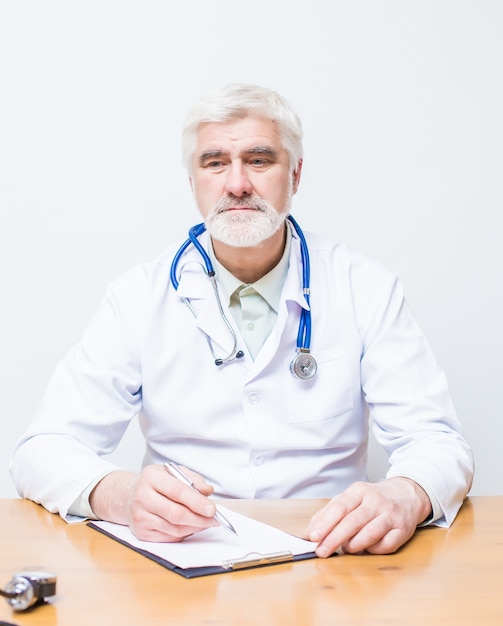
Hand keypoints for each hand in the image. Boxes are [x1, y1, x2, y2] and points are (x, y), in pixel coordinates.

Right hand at [89, 465, 218, 541]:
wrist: (127, 496)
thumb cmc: (154, 483)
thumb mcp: (173, 472)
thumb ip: (193, 479)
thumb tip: (207, 491)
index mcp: (152, 477)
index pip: (177, 491)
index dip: (197, 502)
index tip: (212, 509)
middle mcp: (142, 497)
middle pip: (176, 514)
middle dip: (199, 519)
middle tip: (214, 519)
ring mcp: (140, 517)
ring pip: (174, 528)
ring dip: (194, 527)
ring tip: (205, 522)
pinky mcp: (141, 532)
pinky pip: (169, 537)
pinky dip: (183, 533)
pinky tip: (190, 526)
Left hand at [303, 477, 431, 555]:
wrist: (406, 495)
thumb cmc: (372, 500)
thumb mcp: (350, 498)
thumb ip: (328, 513)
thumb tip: (309, 533)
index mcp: (359, 490)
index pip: (340, 507)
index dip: (325, 523)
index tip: (313, 536)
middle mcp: (376, 501)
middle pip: (352, 522)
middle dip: (334, 538)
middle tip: (321, 551)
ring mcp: (391, 515)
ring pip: (369, 534)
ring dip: (353, 545)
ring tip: (345, 549)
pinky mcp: (403, 530)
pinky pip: (385, 546)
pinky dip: (372, 550)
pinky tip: (367, 547)